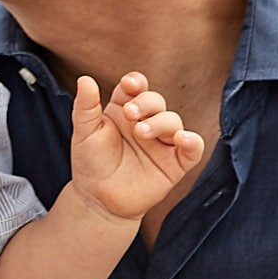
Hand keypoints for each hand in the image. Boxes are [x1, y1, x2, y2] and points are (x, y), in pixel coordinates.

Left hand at [70, 72, 204, 223]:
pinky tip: (183, 138)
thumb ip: (86, 106)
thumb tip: (84, 78)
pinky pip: (193, 149)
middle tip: (130, 114)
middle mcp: (146, 122)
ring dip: (161, 122)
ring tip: (142, 132)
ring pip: (173, 121)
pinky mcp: (175, 164)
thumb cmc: (91, 163)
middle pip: (156, 101)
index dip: (136, 82)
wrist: (98, 199)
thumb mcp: (84, 132)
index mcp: (125, 110)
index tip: (129, 84)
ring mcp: (162, 142)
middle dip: (146, 103)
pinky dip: (193, 141)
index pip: (136, 88)